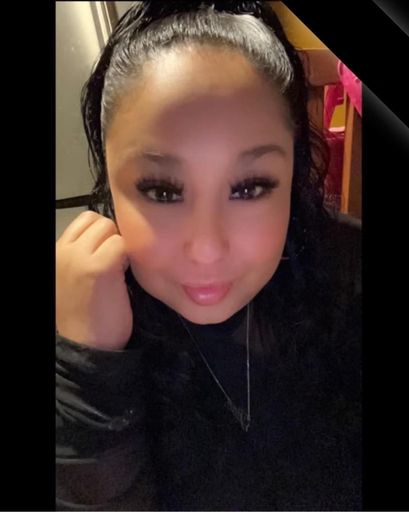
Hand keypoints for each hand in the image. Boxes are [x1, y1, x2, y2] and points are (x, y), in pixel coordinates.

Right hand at [56, 211, 132, 349]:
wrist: (85, 346)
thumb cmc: (85, 315)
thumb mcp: (74, 276)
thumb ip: (86, 253)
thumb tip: (112, 234)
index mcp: (58, 251)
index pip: (86, 219)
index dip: (102, 233)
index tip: (107, 255)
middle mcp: (64, 250)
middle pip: (100, 220)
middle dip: (112, 237)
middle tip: (115, 262)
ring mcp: (80, 256)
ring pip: (111, 229)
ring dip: (120, 247)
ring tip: (118, 270)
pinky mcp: (100, 266)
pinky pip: (122, 245)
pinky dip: (127, 259)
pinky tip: (123, 277)